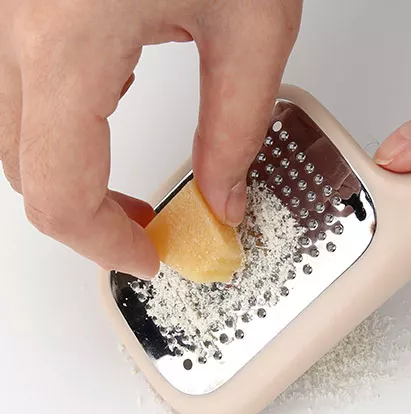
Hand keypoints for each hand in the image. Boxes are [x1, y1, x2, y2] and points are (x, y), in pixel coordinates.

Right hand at [0, 0, 301, 277]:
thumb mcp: (251, 24)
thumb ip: (237, 127)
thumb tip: (224, 198)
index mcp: (66, 35)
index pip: (59, 191)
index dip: (102, 243)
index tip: (145, 257)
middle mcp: (16, 24)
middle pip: (28, 171)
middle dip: (86, 217)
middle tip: (141, 230)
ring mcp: (11, 13)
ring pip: (18, 136)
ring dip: (70, 179)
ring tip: (125, 197)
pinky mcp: (26, 6)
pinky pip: (27, 94)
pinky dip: (66, 134)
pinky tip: (107, 129)